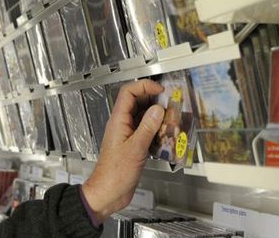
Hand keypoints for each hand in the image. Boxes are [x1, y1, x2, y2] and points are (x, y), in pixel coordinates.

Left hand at [82, 79, 164, 223]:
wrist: (108, 192)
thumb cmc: (115, 174)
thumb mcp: (135, 148)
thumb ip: (147, 127)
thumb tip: (158, 109)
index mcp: (118, 121)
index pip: (128, 93)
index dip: (144, 86)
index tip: (160, 91)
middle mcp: (122, 125)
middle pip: (137, 102)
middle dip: (154, 100)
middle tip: (170, 105)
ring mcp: (127, 135)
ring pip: (142, 117)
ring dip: (156, 116)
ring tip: (170, 120)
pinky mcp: (132, 145)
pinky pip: (144, 131)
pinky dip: (155, 130)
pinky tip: (165, 136)